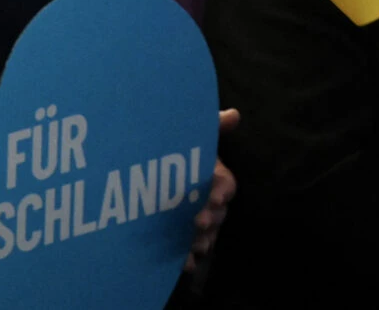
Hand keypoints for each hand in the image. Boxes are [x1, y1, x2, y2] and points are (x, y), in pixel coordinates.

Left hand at [184, 108, 239, 272]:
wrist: (144, 168)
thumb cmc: (175, 146)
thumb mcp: (189, 133)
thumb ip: (210, 125)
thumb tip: (234, 114)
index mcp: (212, 175)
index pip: (225, 183)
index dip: (221, 188)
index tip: (213, 193)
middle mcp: (208, 198)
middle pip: (217, 211)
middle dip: (211, 216)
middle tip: (198, 220)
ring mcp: (197, 217)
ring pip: (206, 232)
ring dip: (202, 239)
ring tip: (193, 245)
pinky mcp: (184, 234)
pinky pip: (189, 248)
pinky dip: (188, 257)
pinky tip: (184, 264)